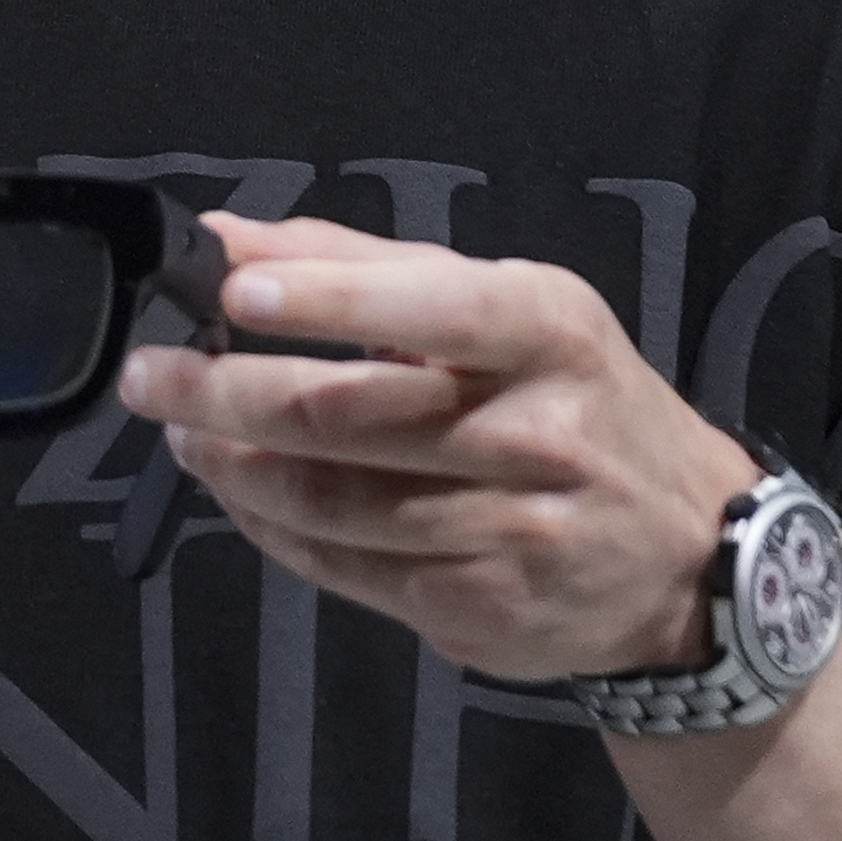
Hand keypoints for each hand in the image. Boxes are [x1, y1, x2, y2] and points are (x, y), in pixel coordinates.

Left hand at [121, 213, 758, 684]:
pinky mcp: (478, 607)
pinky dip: (273, 530)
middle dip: (228, 391)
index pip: (431, 308)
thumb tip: (227, 234)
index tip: (233, 288)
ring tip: (184, 433)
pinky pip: (344, 568)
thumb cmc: (578, 402)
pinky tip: (239, 497)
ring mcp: (509, 530)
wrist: (688, 554)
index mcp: (547, 331)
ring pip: (333, 503)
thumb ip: (364, 266)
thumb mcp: (509, 306)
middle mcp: (536, 431)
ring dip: (234, 467)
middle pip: (351, 415)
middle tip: (153, 375)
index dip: (327, 300)